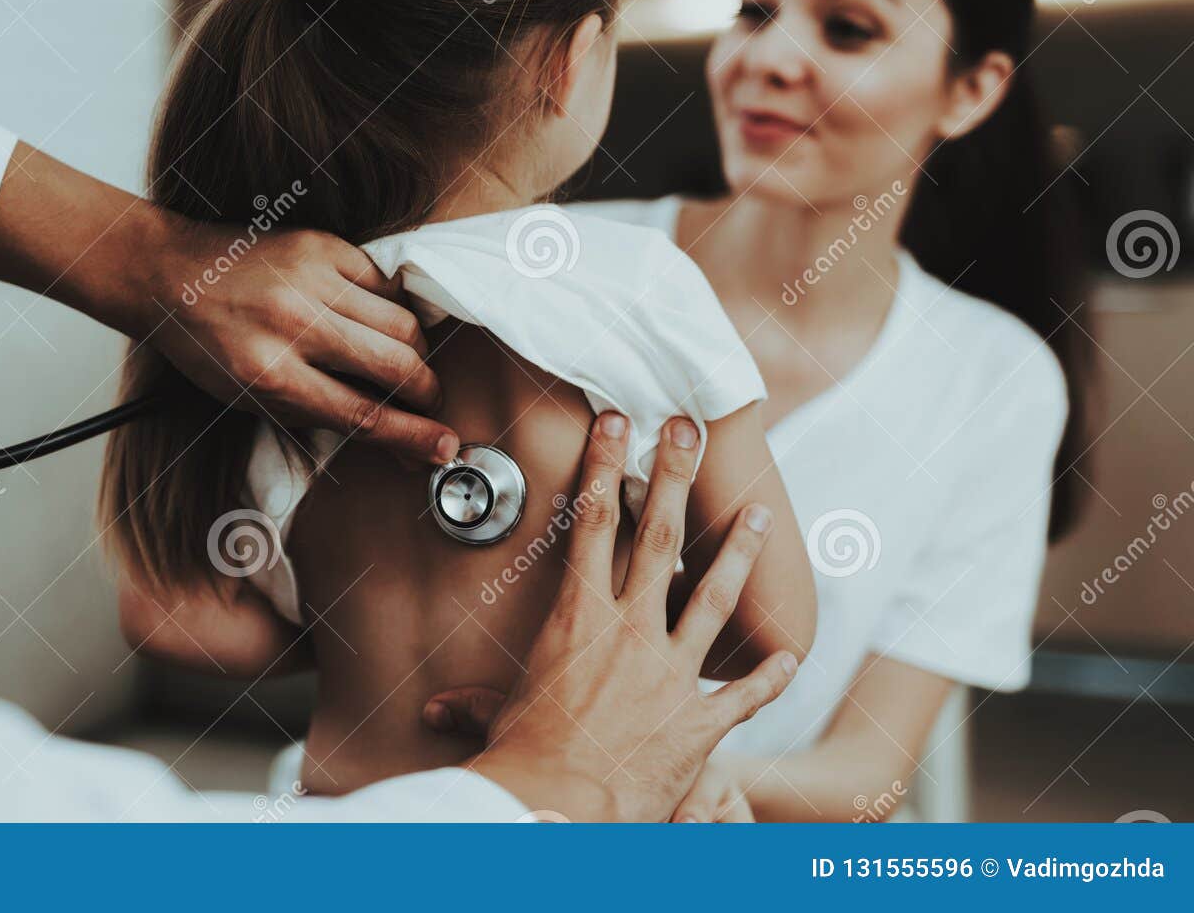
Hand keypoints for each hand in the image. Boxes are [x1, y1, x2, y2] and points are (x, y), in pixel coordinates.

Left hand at [141, 217, 458, 464]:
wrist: (169, 274)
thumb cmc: (208, 346)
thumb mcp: (252, 399)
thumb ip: (322, 416)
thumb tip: (393, 439)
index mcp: (269, 375)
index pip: (362, 414)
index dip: (411, 436)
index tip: (444, 448)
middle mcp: (293, 325)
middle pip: (397, 366)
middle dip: (427, 392)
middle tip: (428, 402)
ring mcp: (310, 278)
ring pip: (403, 322)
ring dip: (416, 352)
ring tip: (403, 363)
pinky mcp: (322, 245)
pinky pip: (385, 282)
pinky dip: (392, 307)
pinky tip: (376, 320)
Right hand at [466, 414, 798, 821]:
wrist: (561, 804)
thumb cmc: (524, 757)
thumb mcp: (498, 717)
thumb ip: (476, 705)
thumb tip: (436, 710)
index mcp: (578, 618)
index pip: (592, 523)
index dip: (605, 467)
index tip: (617, 424)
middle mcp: (630, 631)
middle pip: (659, 538)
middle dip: (675, 477)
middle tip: (690, 431)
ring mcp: (670, 671)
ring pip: (713, 597)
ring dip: (739, 554)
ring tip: (761, 515)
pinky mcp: (699, 719)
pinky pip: (744, 692)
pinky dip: (770, 675)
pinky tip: (792, 655)